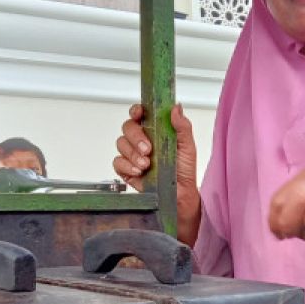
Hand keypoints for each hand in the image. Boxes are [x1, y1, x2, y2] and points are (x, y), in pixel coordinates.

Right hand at [113, 103, 201, 244]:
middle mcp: (141, 140)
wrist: (180, 195)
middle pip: (128, 127)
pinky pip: (117, 162)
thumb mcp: (187, 146)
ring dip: (133, 153)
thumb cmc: (184, 171)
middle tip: (148, 149)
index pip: (140, 114)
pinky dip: (126, 165)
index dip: (136, 110)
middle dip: (136, 136)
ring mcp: (132, 154)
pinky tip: (138, 171)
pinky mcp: (126, 170)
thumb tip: (176, 108)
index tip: (139, 113)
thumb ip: (182, 127)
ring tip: (146, 164)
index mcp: (155, 129)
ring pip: (121, 144)